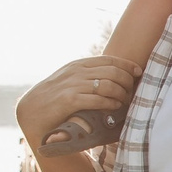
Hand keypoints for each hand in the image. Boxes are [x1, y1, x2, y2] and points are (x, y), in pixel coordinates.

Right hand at [18, 55, 137, 153]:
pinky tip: (115, 107)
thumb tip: (113, 74)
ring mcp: (73, 85)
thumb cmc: (55, 97)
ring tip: (124, 101)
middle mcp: (77, 72)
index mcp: (78, 65)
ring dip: (122, 94)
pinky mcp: (70, 100)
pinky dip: (111, 103)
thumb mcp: (70, 79)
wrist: (32, 112)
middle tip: (132, 92)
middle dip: (127, 82)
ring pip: (109, 85)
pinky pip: (98, 99)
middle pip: (113, 72)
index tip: (138, 72)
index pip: (109, 60)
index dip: (127, 65)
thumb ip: (87, 74)